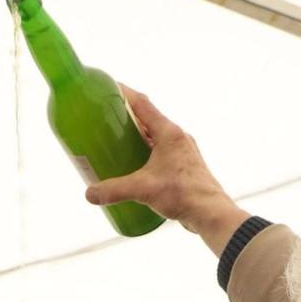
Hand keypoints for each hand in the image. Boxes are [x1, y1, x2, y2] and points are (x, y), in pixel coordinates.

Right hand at [86, 89, 250, 253]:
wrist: (210, 212)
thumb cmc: (183, 194)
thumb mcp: (143, 189)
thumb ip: (114, 190)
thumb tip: (90, 193)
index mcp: (168, 133)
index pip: (143, 104)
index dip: (124, 94)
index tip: (108, 89)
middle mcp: (178, 138)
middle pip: (149, 120)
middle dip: (128, 118)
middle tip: (107, 122)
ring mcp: (184, 152)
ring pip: (157, 137)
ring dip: (139, 138)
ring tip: (119, 144)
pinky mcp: (186, 167)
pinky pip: (163, 153)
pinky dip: (149, 154)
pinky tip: (139, 167)